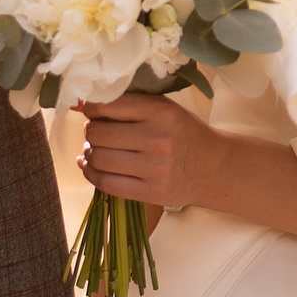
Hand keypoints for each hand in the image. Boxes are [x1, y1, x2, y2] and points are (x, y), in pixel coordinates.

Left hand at [79, 91, 226, 208]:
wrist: (214, 167)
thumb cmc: (184, 133)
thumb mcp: (166, 109)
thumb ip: (131, 104)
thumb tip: (83, 105)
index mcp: (162, 112)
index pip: (109, 105)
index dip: (91, 107)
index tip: (90, 110)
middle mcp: (158, 139)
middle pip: (99, 134)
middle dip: (90, 132)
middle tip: (95, 131)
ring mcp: (155, 168)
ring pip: (99, 159)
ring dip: (89, 153)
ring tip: (95, 149)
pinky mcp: (151, 192)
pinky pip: (106, 183)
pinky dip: (91, 173)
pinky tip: (91, 166)